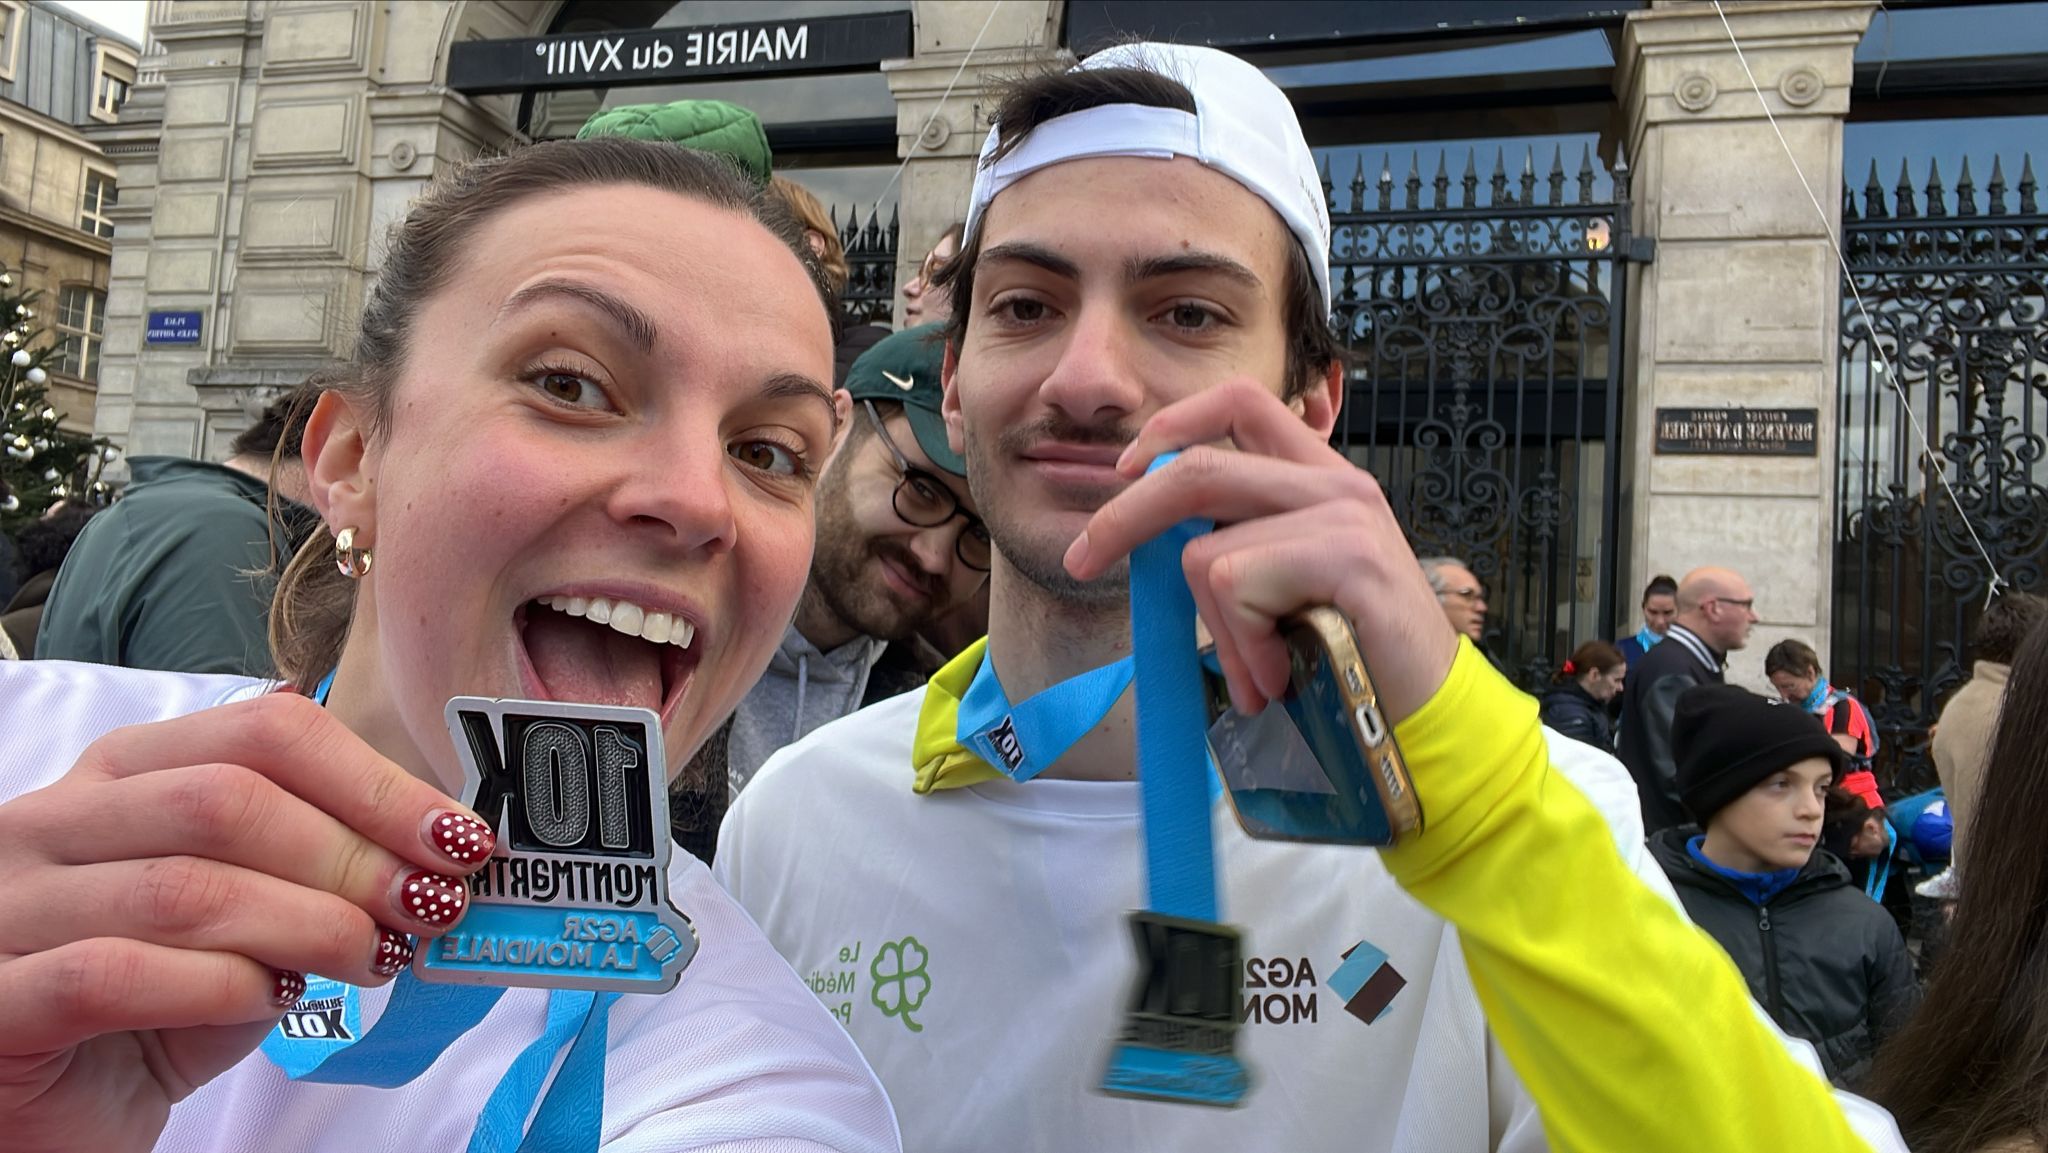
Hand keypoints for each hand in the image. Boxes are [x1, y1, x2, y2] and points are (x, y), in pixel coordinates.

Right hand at [0, 693, 494, 1152]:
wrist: (56, 1112)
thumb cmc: (158, 1005)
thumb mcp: (251, 922)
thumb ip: (320, 874)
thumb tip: (440, 853)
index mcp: (123, 772)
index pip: (262, 732)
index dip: (373, 783)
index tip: (456, 838)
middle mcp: (52, 822)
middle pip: (225, 799)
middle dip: (351, 853)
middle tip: (428, 904)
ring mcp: (9, 908)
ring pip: (181, 886)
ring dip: (307, 923)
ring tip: (375, 957)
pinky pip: (115, 973)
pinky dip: (220, 984)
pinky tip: (278, 999)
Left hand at [1064, 380, 1459, 724]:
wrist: (1429, 719)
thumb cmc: (1350, 663)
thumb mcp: (1281, 592)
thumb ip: (1233, 550)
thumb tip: (1146, 543)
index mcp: (1318, 479)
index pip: (1238, 402)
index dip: (1171, 425)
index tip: (1125, 472)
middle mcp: (1336, 483)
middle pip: (1197, 465)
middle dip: (1123, 517)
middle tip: (1084, 561)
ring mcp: (1345, 515)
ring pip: (1206, 549)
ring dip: (1214, 631)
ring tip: (1256, 675)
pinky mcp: (1349, 556)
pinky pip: (1237, 583)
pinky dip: (1241, 646)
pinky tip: (1278, 677)